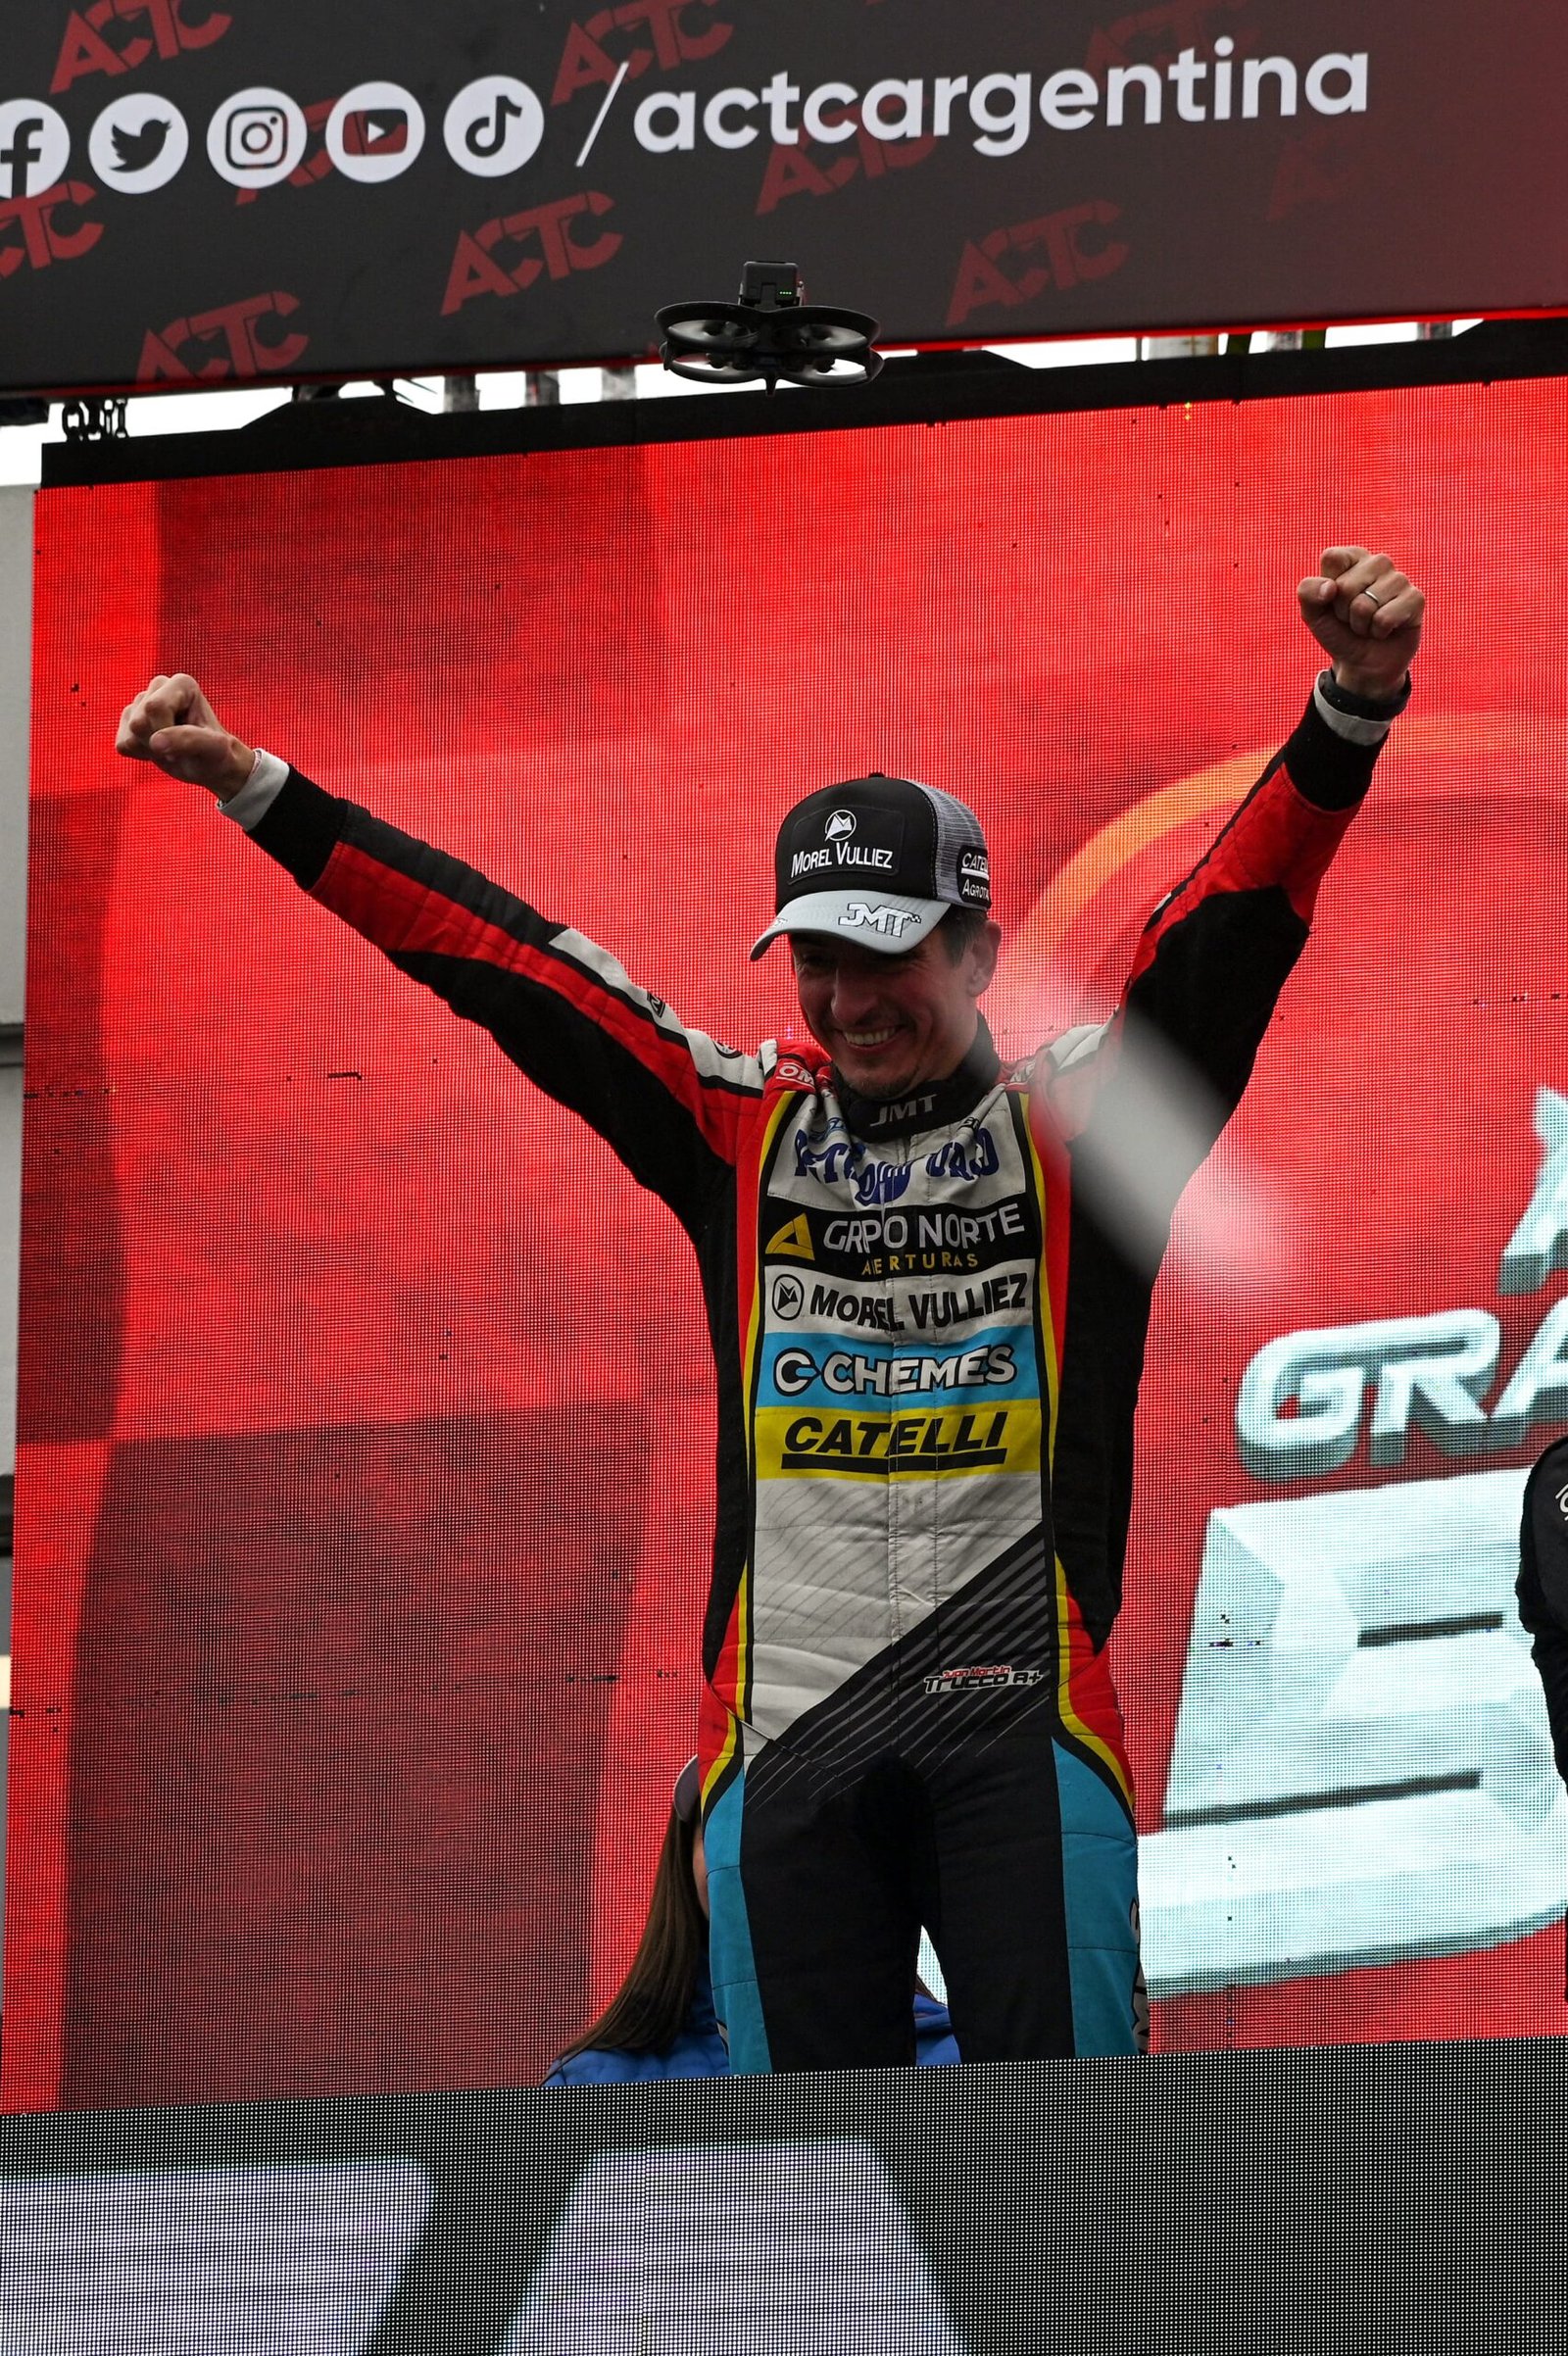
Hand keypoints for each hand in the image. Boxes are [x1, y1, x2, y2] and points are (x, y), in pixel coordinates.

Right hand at [116, 673, 254, 799]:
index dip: (166, 732)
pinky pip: (122, 745)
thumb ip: (187, 740)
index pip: (155, 708)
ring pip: (129, 735)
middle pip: (138, 722)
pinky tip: (159, 749)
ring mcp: (141, 702)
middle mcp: (159, 686)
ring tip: (171, 748)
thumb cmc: (216, 754)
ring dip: (150, 751)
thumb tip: (155, 742)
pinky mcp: (128, 720)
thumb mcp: (212, 748)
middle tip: (180, 748)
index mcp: (182, 684)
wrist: (210, 765)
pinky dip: (141, 755)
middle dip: (158, 744)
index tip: (188, 742)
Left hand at [1297, 546, 1423, 700]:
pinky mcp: (1416, 598)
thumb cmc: (1339, 632)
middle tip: (1353, 618)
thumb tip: (1330, 587)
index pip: (1333, 557)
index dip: (1327, 588)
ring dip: (1361, 624)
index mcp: (1353, 557)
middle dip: (1343, 611)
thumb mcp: (1313, 613)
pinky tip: (1385, 630)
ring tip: (1369, 624)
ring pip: (1365, 604)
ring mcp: (1400, 579)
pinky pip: (1385, 618)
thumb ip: (1307, 592)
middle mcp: (1378, 562)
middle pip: (1346, 586)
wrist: (1363, 663)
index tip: (1333, 600)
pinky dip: (1378, 632)